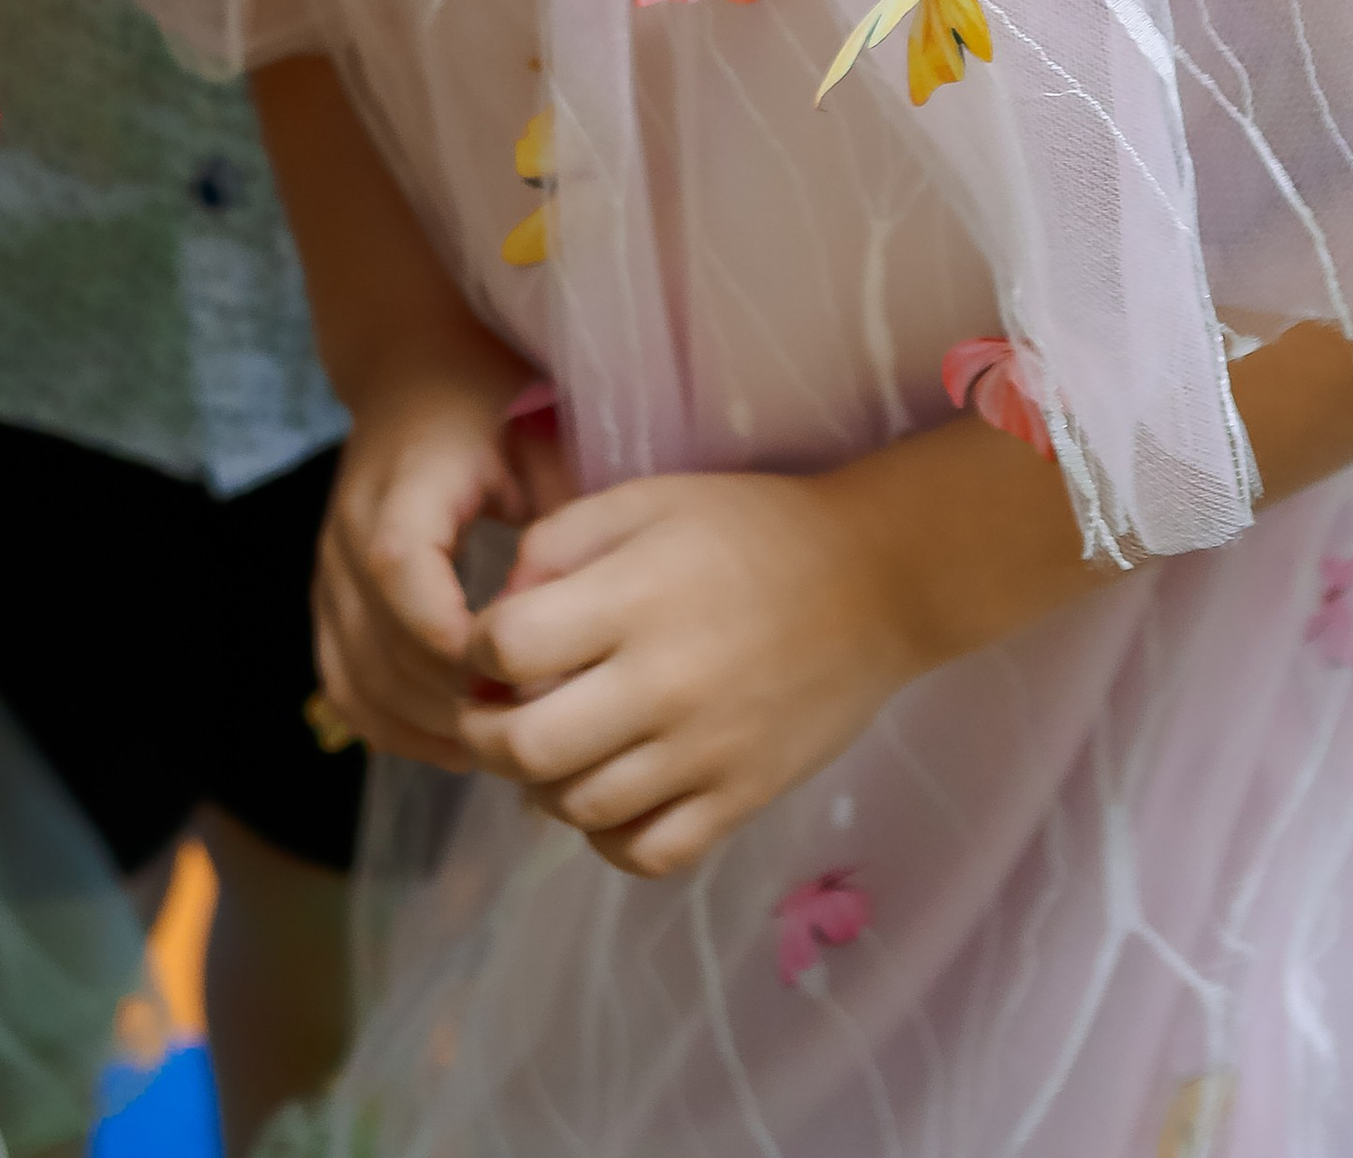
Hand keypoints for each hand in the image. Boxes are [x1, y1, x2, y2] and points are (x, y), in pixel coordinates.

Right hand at [312, 342, 561, 768]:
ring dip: (424, 724)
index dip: (455, 637)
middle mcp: (348, 532)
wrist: (408, 370)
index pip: (402, 574)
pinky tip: (450, 741)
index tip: (521, 675)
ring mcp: (330, 571)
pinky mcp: (329, 599)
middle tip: (527, 730)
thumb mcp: (534, 435)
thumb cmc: (484, 399)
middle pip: (380, 644)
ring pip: (357, 678)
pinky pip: (342, 683)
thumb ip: (562, 518)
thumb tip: (589, 610)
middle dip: (454, 701)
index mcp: (402, 486)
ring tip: (498, 746)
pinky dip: (389, 724)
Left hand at [457, 466, 926, 876]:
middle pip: (526, 746)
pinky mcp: (743, 798)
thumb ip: (560, 538)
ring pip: (578, 809)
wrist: (876, 579)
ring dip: (540, 786)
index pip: (507, 648)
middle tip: (492, 710)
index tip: (490, 641)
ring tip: (550, 749)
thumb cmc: (752, 527)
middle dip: (483, 732)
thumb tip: (500, 604)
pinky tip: (607, 798)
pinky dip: (608, 839)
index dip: (475, 646)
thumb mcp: (649, 498)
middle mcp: (663, 683)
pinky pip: (648, 853)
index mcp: (633, 598)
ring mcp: (705, 752)